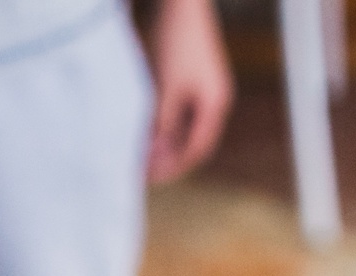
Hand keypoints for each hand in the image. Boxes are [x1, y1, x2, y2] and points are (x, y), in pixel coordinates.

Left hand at [144, 0, 234, 183]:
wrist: (181, 1)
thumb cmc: (176, 40)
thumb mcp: (167, 88)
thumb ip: (163, 123)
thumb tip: (157, 155)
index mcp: (214, 104)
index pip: (196, 150)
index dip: (173, 167)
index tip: (149, 178)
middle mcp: (214, 99)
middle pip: (192, 140)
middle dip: (168, 157)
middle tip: (142, 169)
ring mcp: (205, 87)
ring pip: (184, 125)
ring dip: (164, 140)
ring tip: (140, 150)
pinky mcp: (192, 76)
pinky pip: (179, 110)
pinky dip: (164, 122)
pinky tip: (145, 125)